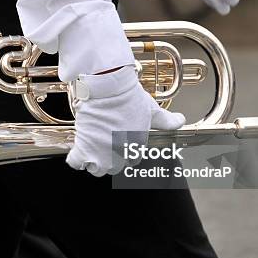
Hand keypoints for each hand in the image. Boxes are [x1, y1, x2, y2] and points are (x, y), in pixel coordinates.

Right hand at [66, 66, 185, 176]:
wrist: (109, 87)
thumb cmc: (130, 97)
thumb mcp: (152, 110)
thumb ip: (166, 120)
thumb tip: (180, 121)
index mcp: (135, 147)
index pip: (130, 162)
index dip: (123, 153)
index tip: (116, 143)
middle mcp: (119, 153)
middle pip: (113, 168)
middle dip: (108, 159)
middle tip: (103, 145)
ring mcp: (101, 152)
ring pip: (96, 169)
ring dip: (93, 162)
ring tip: (91, 149)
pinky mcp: (84, 146)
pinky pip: (76, 163)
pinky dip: (76, 160)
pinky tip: (78, 152)